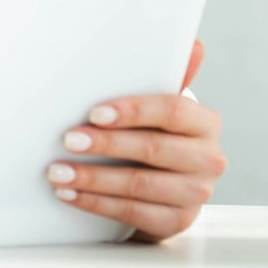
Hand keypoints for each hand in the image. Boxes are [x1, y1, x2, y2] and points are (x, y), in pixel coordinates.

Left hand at [47, 38, 226, 242]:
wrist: (170, 187)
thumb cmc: (160, 135)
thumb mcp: (163, 108)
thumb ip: (172, 76)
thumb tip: (196, 46)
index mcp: (206, 123)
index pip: (172, 110)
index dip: (133, 111)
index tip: (94, 112)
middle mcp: (208, 159)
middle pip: (153, 149)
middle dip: (106, 145)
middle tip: (68, 140)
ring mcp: (196, 194)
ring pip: (139, 186)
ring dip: (93, 179)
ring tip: (58, 171)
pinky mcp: (177, 222)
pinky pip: (133, 214)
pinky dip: (96, 204)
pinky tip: (71, 194)